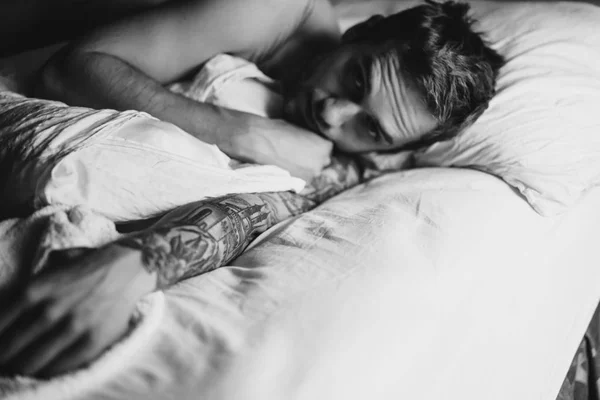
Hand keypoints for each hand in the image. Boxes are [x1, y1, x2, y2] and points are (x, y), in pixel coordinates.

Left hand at [0, 245, 154, 377]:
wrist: (128, 268)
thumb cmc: (89, 266)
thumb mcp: (52, 266)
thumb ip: (32, 286)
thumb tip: (9, 312)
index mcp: (35, 290)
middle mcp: (50, 309)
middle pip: (10, 349)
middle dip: (3, 359)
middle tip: (4, 363)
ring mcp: (73, 327)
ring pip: (32, 362)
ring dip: (21, 369)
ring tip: (20, 370)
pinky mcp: (92, 341)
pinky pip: (61, 366)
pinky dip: (48, 372)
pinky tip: (44, 370)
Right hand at [230, 116, 332, 181]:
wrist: (258, 141)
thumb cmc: (277, 130)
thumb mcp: (299, 129)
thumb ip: (310, 139)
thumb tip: (310, 143)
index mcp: (325, 146)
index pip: (327, 149)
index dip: (316, 148)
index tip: (307, 146)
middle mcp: (322, 163)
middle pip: (321, 163)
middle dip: (312, 159)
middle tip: (297, 153)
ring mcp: (310, 175)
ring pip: (310, 172)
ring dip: (303, 168)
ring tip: (288, 160)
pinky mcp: (296, 183)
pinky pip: (299, 179)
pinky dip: (294, 174)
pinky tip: (283, 167)